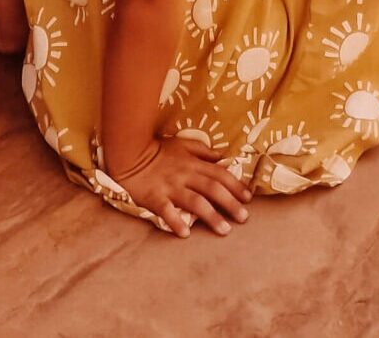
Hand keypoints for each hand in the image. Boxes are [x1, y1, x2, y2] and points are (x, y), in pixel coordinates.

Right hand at [111, 137, 253, 237]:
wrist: (130, 153)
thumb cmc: (157, 149)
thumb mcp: (182, 144)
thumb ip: (202, 151)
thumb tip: (222, 156)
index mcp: (192, 163)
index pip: (219, 174)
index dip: (235, 185)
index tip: (248, 198)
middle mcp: (185, 175)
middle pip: (212, 189)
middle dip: (230, 203)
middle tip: (244, 218)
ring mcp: (170, 187)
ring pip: (195, 202)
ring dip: (211, 216)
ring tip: (224, 230)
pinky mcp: (154, 198)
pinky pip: (167, 211)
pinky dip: (176, 222)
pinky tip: (185, 234)